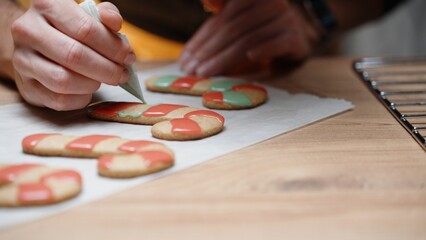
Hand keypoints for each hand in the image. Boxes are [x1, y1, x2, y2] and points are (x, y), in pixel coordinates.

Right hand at [11, 0, 134, 110]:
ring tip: (104, 80)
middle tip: (122, 74)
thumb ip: (106, 15)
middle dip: (107, 69)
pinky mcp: (26, 86)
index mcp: (47, 5)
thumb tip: (115, 24)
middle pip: (75, 56)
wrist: (36, 45)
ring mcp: (22, 60)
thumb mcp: (88, 15)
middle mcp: (27, 30)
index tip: (128, 56)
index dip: (113, 47)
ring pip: (63, 80)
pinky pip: (58, 100)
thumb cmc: (69, 29)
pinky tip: (88, 90)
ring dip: (93, 84)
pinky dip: (80, 98)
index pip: (86, 29)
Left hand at [179, 0, 319, 77]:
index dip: (202, 39)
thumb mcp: (236, 25)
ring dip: (224, 58)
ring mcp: (285, 21)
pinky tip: (251, 57)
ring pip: (249, 40)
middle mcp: (270, 4)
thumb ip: (217, 25)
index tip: (187, 58)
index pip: (222, 19)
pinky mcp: (295, 39)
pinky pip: (277, 43)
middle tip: (193, 70)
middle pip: (232, 30)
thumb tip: (191, 43)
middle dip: (209, 52)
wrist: (293, 39)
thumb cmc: (258, 33)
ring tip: (207, 73)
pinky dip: (264, 50)